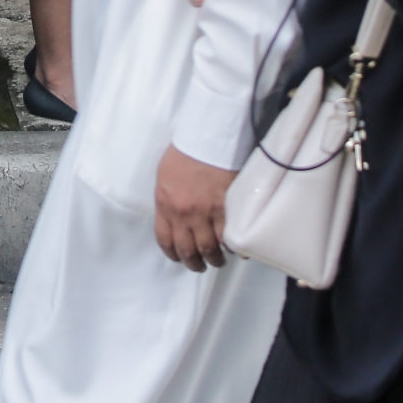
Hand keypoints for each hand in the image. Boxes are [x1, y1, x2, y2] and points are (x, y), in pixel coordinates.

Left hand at [153, 146, 236, 270]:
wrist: (207, 136)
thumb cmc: (185, 152)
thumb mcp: (165, 176)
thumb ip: (168, 199)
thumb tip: (174, 215)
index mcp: (164, 205)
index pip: (165, 240)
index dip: (173, 254)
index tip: (179, 258)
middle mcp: (183, 214)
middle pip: (188, 250)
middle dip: (195, 263)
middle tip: (201, 265)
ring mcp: (205, 212)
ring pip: (209, 248)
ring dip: (215, 259)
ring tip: (220, 259)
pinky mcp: (225, 208)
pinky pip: (229, 236)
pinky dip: (234, 247)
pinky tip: (238, 251)